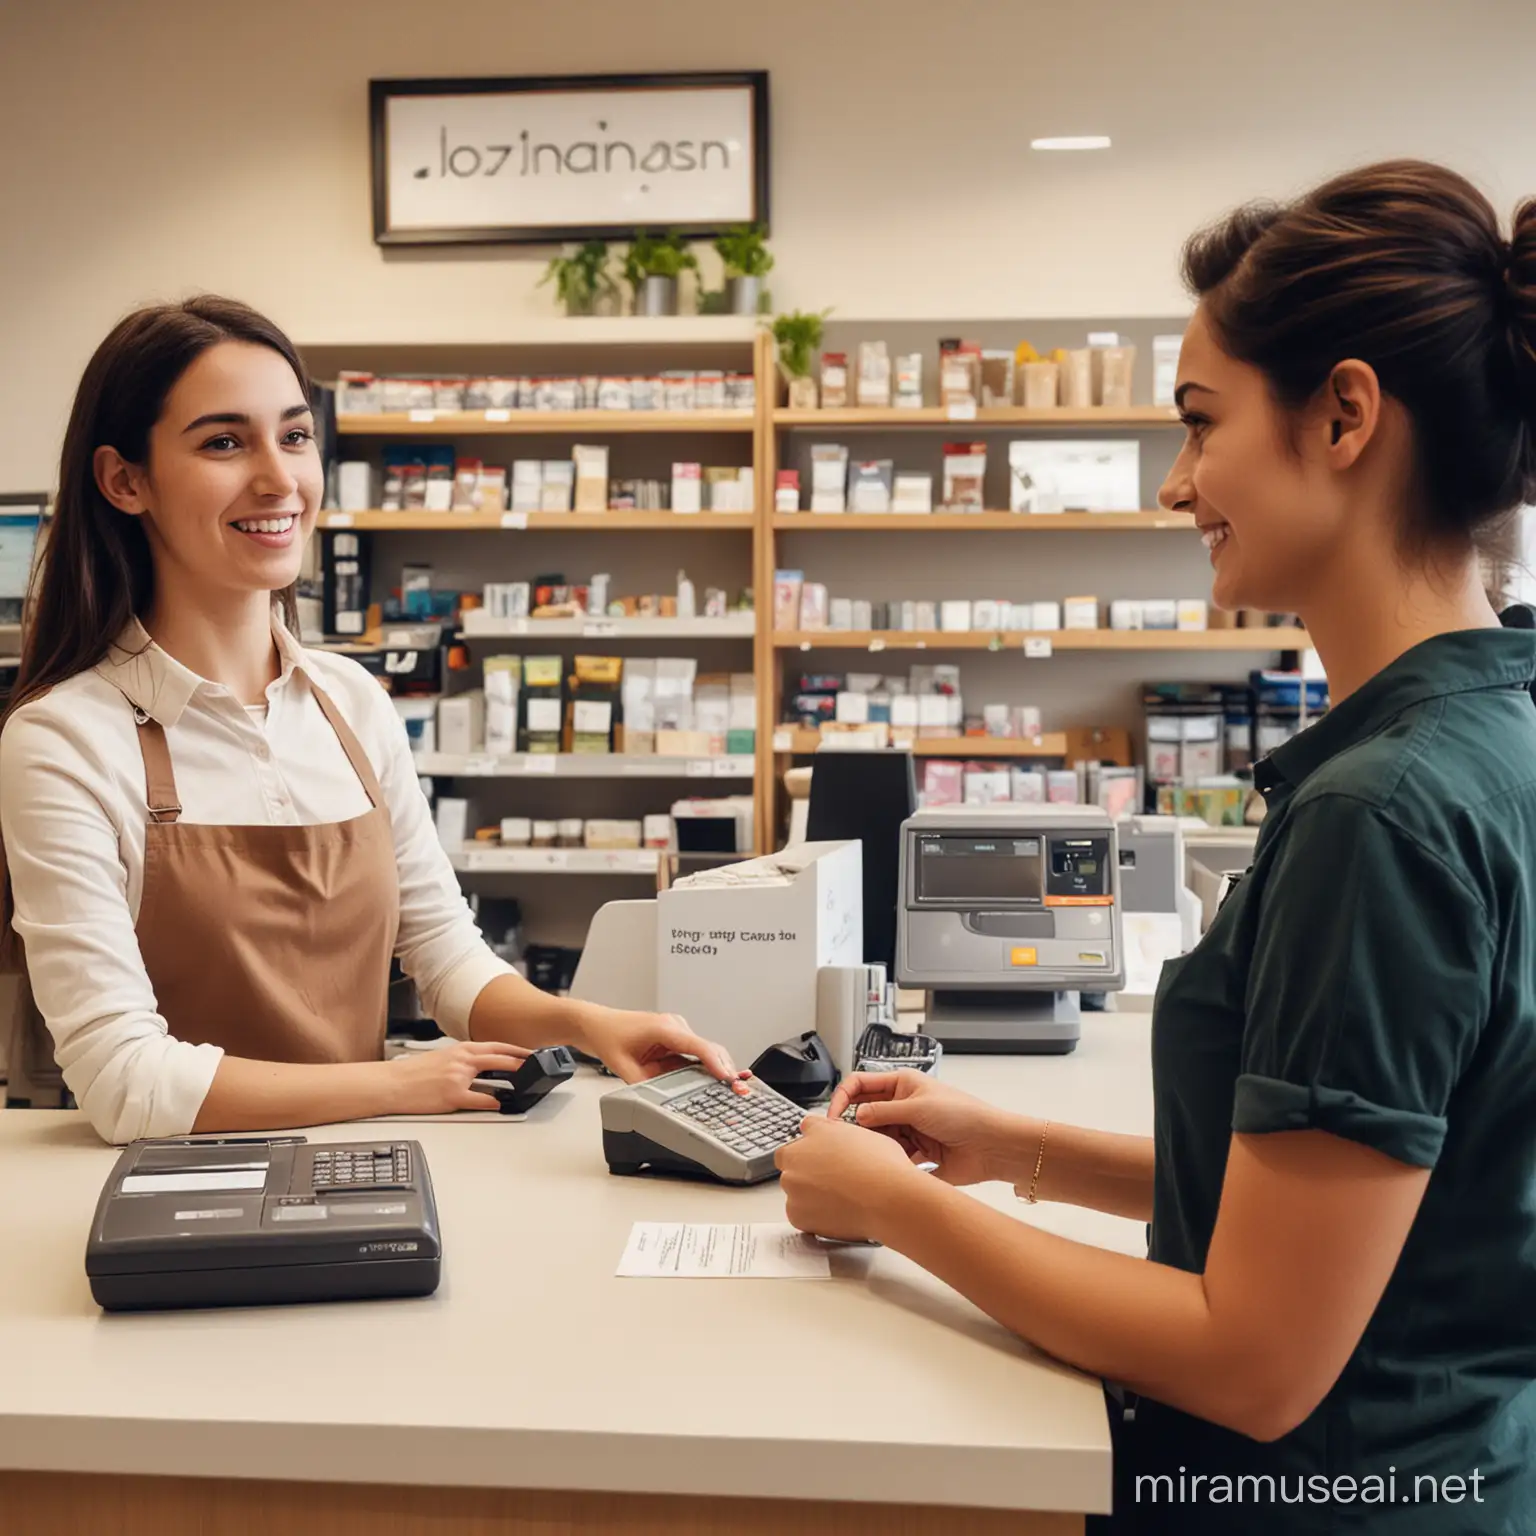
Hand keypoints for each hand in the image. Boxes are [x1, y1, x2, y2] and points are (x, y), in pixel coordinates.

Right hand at [388, 1040, 531, 1113]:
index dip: (517, 1050)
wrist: (392, 1084)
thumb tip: (484, 1065)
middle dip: (522, 1061)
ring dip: (512, 1080)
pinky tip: (501, 1104)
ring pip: (494, 1075)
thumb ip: (464, 1060)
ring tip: (527, 1085)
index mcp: (460, 1049)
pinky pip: (480, 1099)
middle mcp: (462, 1060)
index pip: (496, 1046)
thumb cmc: (414, 1073)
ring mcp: (458, 1077)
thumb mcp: (442, 1058)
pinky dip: (493, 1102)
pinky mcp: (452, 1096)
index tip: (531, 1053)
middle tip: (537, 1066)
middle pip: (500, 1057)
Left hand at [576, 1005, 749, 1093]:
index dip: (717, 1064)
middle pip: (709, 1048)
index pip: (699, 1046)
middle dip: (726, 1069)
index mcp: (665, 1028)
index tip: (729, 1079)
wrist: (596, 1024)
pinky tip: (716, 1080)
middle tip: (739, 1090)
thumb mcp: (624, 1068)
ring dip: (717, 1069)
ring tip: (733, 1088)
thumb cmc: (608, 1037)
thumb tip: (662, 1102)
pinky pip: (695, 1054)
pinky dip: (706, 1067)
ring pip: (705, 1051)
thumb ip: (645, 1085)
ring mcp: (676, 1031)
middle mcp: (675, 1026)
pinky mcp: (674, 1039)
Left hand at [776, 1116, 925, 1241]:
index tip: (823, 1153)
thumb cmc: (884, 1167)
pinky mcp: (795, 1212)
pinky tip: (834, 1212)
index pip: (805, 1130)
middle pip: (791, 1159)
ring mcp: (793, 1184)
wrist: (889, 1200)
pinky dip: (811, 1214)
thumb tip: (836, 1136)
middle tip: (830, 1178)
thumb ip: (840, 1133)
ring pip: (794, 1187)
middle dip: (806, 1167)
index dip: (816, 1143)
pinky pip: (798, 1212)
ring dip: (807, 1191)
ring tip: (838, 1198)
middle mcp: (797, 1154)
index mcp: (814, 1129)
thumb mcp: (865, 1134)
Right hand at [825, 1071, 1006, 1185]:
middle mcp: (901, 1106)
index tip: (831, 1117)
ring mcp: (907, 1130)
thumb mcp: (918, 1107)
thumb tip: (855, 1116)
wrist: (992, 1147)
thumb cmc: (964, 1115)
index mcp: (902, 1084)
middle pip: (864, 1113)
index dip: (842, 1098)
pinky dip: (886, 1162)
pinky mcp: (914, 1154)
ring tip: (869, 1155)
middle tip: (844, 1141)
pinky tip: (887, 1167)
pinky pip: (890, 1157)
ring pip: (875, 1138)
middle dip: (853, 1126)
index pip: (860, 1084)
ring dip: (871, 1146)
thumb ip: (883, 1112)